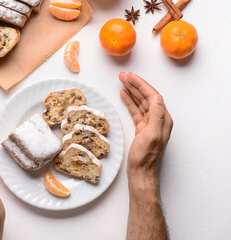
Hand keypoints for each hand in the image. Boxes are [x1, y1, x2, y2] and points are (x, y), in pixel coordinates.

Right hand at [119, 72, 172, 189]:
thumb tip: (156, 96)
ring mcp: (149, 123)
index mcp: (163, 119)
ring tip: (122, 82)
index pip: (153, 96)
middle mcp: (158, 119)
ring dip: (131, 91)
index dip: (141, 85)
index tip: (131, 76)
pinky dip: (129, 102)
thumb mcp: (152, 135)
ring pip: (140, 102)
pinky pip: (135, 111)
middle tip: (123, 75)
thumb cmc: (145, 157)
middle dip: (135, 85)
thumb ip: (156, 115)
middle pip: (146, 97)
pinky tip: (124, 95)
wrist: (141, 172)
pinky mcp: (141, 128)